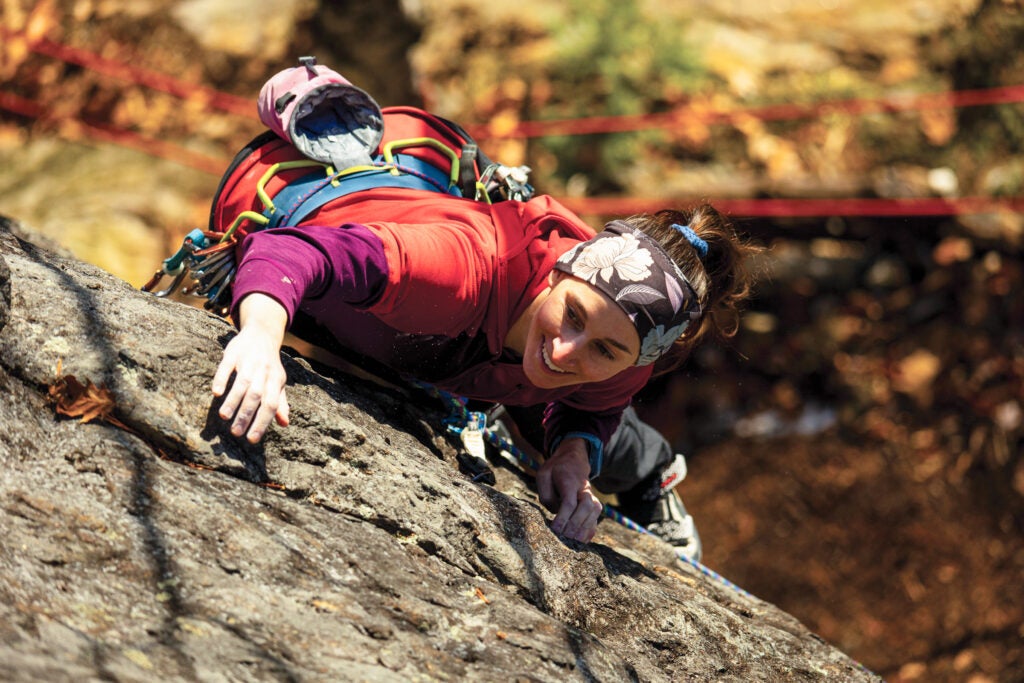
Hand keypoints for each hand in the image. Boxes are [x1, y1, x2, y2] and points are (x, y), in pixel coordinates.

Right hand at [211, 293, 289, 442]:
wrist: (261, 333)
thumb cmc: (269, 364)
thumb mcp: (278, 382)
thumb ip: (280, 402)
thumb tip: (285, 423)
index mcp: (276, 380)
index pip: (271, 404)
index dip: (262, 422)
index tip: (252, 439)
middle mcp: (263, 371)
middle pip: (256, 396)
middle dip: (246, 415)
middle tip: (236, 433)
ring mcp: (248, 361)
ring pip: (242, 383)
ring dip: (233, 400)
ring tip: (224, 417)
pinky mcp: (233, 353)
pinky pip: (227, 366)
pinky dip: (222, 378)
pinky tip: (216, 392)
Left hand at [536, 437, 601, 542]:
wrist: (573, 460)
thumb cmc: (555, 470)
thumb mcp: (543, 475)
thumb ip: (546, 494)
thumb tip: (554, 512)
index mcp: (569, 480)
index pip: (569, 501)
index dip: (563, 517)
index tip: (555, 530)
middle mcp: (584, 488)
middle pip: (586, 507)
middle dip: (576, 524)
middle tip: (564, 538)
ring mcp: (591, 495)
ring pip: (594, 512)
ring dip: (585, 529)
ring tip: (574, 543)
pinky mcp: (593, 503)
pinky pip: (596, 517)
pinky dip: (591, 530)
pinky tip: (583, 542)